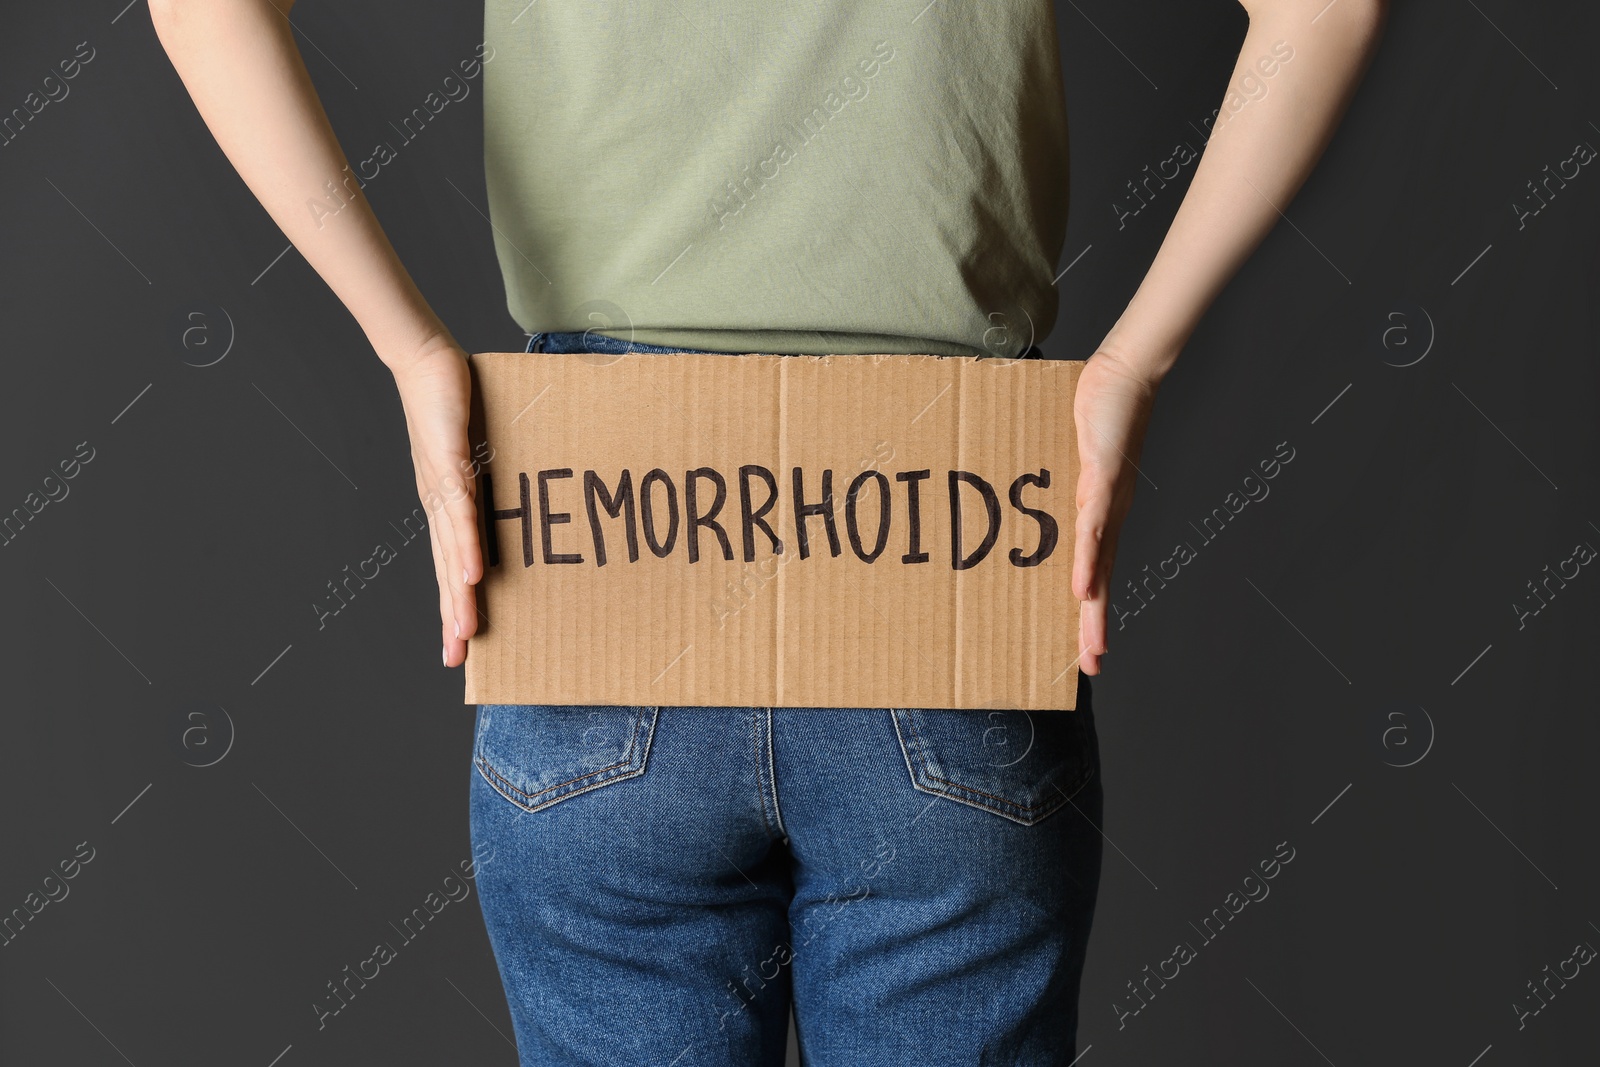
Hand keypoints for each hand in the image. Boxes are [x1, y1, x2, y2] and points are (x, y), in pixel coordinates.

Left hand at [388, 336, 483, 667]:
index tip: (459, 643)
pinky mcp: (448, 460)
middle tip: (457, 656)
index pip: (446, 563)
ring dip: (457, 592)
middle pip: (444, 569)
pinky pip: (459, 512)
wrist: (423, 358)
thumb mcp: (477, 448)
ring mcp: (440, 484)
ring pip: (450, 550)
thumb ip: (492, 473)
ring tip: (466, 628)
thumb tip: (521, 490)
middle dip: (451, 614)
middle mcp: (437, 501)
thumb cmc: (451, 400)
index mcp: (444, 502)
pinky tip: (471, 573)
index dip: (452, 604)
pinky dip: (464, 545)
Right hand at [1071, 347, 1161, 675]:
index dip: (1091, 614)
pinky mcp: (1102, 479)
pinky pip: (1091, 529)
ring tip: (1088, 643)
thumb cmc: (1099, 413)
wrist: (1125, 376)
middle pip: (1101, 584)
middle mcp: (1109, 517)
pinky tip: (1080, 589)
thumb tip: (1026, 495)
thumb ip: (1058, 481)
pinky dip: (1086, 561)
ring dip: (1093, 608)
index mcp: (1101, 516)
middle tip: (1089, 666)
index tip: (1087, 651)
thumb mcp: (1072, 459)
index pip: (1096, 574)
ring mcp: (1108, 502)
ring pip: (1099, 567)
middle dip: (1093, 627)